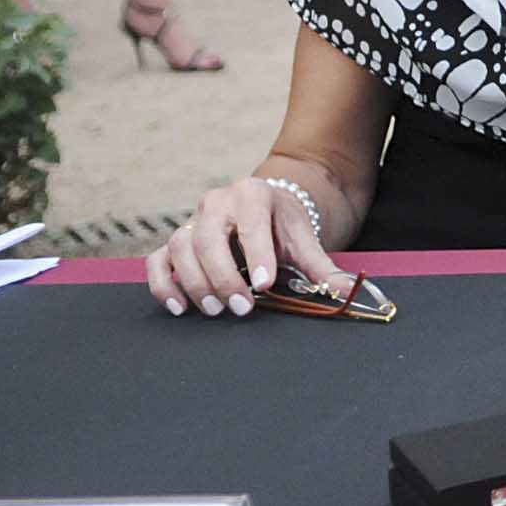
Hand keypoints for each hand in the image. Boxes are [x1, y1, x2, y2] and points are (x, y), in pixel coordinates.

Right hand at [147, 176, 346, 319]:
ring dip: (194, 282)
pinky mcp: (175, 240)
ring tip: (215, 309)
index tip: (264, 285)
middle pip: (208, 238)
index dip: (256, 255)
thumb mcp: (303, 239)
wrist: (263, 205)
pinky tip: (179, 306)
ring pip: (181, 247)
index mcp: (253, 195)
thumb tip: (347, 292)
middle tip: (242, 308)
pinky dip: (163, 284)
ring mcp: (192, 219)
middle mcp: (217, 202)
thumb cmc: (282, 225)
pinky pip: (158, 260)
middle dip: (223, 276)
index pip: (251, 225)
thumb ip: (322, 267)